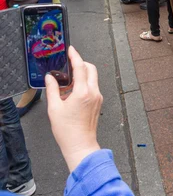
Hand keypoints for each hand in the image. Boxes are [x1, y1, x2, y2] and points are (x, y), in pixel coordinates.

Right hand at [45, 45, 102, 171]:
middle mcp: (93, 92)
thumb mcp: (54, 109)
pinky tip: (74, 92)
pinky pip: (93, 86)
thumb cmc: (68, 131)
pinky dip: (85, 83)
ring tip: (68, 82)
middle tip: (69, 64)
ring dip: (83, 74)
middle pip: (90, 69)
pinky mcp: (98, 103)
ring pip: (93, 77)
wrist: (80, 145)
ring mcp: (98, 97)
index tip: (71, 49)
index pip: (80, 67)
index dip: (75, 56)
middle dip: (81, 63)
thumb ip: (52, 90)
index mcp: (82, 92)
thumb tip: (50, 78)